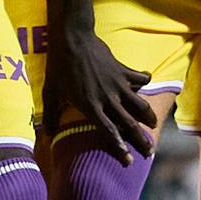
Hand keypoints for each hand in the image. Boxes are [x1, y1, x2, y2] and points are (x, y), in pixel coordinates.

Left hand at [37, 22, 157, 163]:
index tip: (129, 161)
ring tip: (153, 124)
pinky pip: (139, 79)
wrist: (72, 38)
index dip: (119, 148)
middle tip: (150, 151)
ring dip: (149, 116)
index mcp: (90, 106)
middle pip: (129, 124)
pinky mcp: (123, 70)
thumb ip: (50, 114)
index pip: (108, 132)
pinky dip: (144, 80)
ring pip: (140, 105)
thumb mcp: (50, 91)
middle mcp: (107, 98)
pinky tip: (146, 80)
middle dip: (141, 140)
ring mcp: (117, 84)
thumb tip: (47, 134)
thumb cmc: (58, 66)